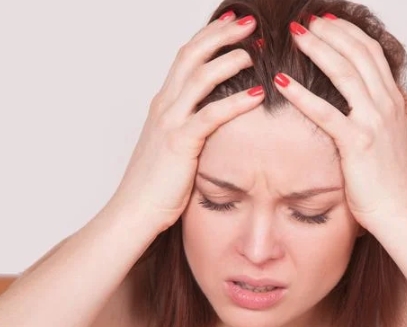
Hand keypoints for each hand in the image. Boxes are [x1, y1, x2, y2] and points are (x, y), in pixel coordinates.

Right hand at [111, 12, 264, 230]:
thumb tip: (214, 119)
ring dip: (229, 59)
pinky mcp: (180, 143)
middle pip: (192, 55)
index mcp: (164, 103)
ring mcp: (170, 121)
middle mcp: (165, 105)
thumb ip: (190, 125)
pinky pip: (211, 115)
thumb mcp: (173, 146)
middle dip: (221, 34)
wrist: (134, 211)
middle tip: (249, 22)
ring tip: (254, 51)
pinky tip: (258, 94)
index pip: (186, 56)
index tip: (231, 21)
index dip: (209, 35)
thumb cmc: (156, 184)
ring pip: (199, 77)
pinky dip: (236, 101)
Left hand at [273, 16, 406, 230]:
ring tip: (296, 36)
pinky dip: (302, 94)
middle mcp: (388, 106)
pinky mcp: (357, 142)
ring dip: (318, 49)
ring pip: (345, 72)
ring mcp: (374, 122)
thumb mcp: (398, 139)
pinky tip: (281, 82)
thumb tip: (383, 100)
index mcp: (396, 103)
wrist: (401, 212)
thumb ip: (390, 115)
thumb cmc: (394, 182)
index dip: (350, 34)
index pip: (373, 54)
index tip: (330, 23)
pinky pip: (326, 112)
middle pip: (359, 54)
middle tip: (309, 21)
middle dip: (332, 32)